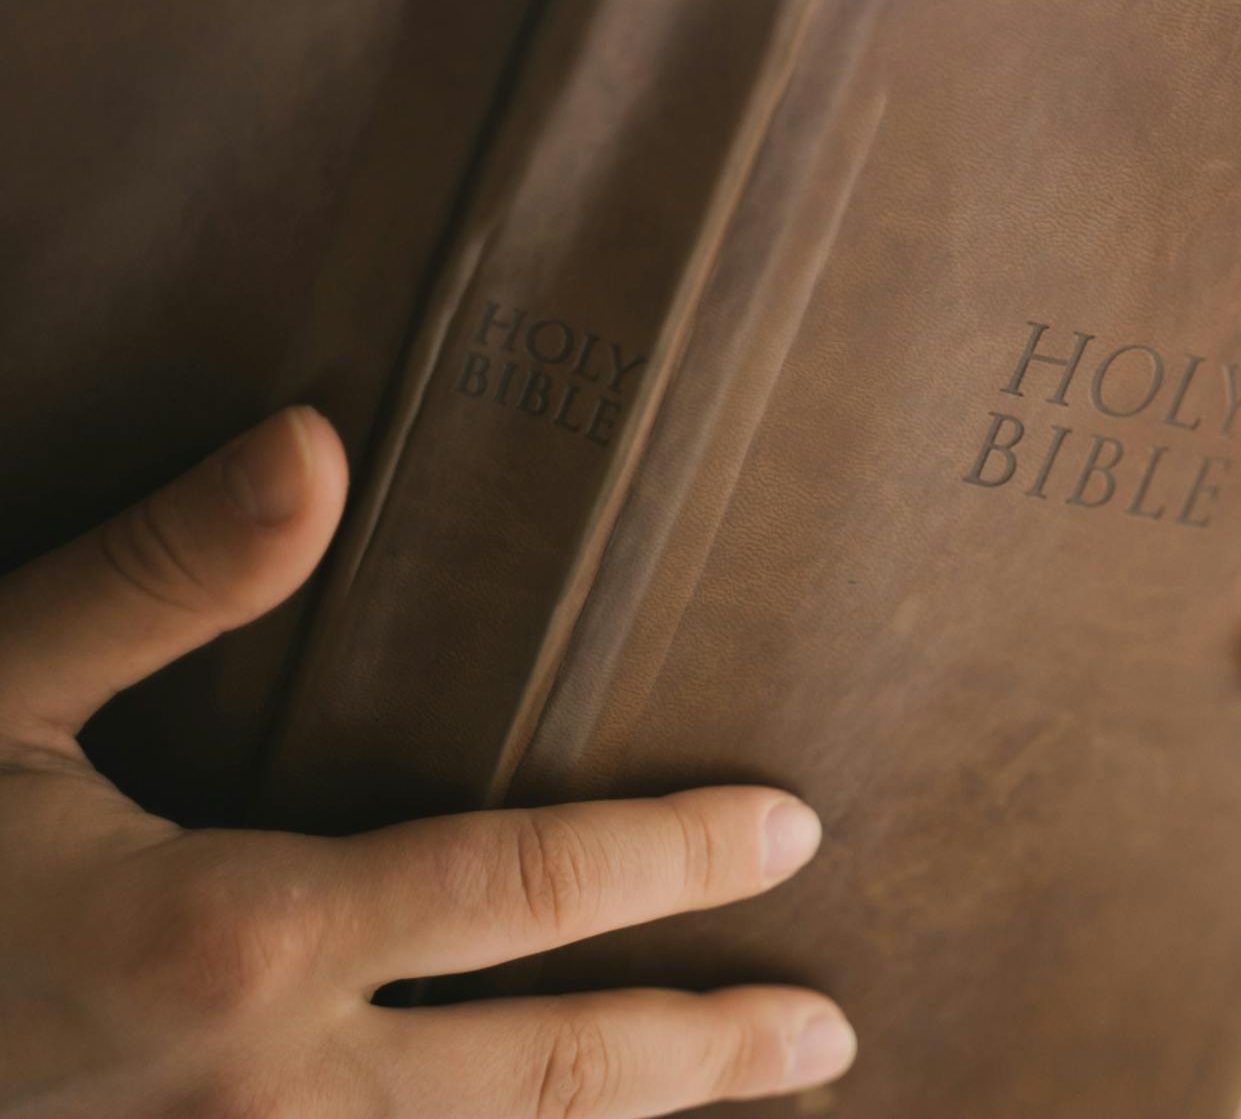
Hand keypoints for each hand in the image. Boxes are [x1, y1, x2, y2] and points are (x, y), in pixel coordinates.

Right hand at [0, 408, 855, 1118]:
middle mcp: (266, 1097)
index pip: (524, 886)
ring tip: (743, 1103)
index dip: (674, 857)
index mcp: (235, 941)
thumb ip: (161, 579)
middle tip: (826, 1029)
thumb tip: (322, 442)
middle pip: (553, 1078)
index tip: (789, 829)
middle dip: (706, 1048)